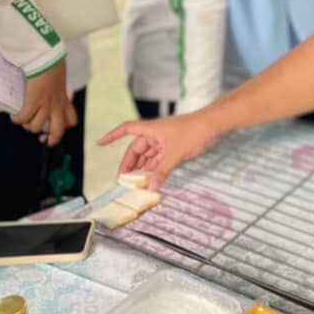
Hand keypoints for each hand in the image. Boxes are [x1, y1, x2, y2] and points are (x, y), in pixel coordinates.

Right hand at [11, 60, 77, 146]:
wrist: (47, 58)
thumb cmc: (53, 65)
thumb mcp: (59, 80)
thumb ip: (55, 89)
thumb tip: (46, 90)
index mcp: (64, 100)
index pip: (71, 121)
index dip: (64, 127)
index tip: (55, 127)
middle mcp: (57, 106)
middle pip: (58, 132)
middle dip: (50, 139)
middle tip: (42, 138)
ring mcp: (46, 105)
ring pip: (36, 127)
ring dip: (28, 125)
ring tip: (23, 119)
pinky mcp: (33, 101)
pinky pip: (23, 118)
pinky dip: (17, 119)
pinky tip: (14, 115)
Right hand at [98, 112, 223, 190]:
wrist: (214, 125)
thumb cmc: (194, 131)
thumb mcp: (175, 154)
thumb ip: (162, 172)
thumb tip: (151, 187)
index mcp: (151, 129)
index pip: (126, 130)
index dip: (112, 136)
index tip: (100, 143)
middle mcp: (155, 134)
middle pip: (137, 149)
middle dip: (130, 164)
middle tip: (123, 181)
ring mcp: (165, 141)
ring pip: (148, 156)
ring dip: (143, 169)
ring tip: (136, 184)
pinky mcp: (174, 147)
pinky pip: (160, 159)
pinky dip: (155, 169)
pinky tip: (152, 180)